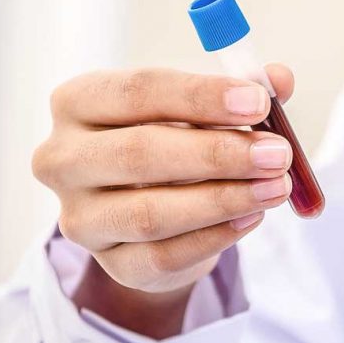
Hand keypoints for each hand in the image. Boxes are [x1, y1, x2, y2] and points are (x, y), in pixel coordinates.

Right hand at [32, 65, 295, 334]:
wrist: (157, 208)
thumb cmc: (179, 139)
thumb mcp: (205, 107)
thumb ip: (242, 91)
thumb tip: (279, 78)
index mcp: (80, 101)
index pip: (137, 92)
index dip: (201, 97)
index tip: (258, 103)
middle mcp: (64, 159)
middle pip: (139, 154)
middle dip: (218, 154)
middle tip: (277, 153)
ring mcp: (80, 217)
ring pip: (151, 213)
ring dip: (224, 199)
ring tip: (276, 187)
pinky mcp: (110, 263)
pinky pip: (164, 256)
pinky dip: (215, 236)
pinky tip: (252, 217)